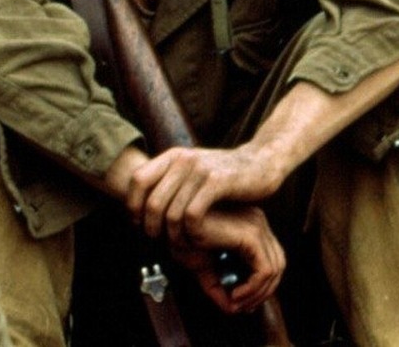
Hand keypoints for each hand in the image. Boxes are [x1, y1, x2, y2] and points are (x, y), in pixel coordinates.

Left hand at [127, 145, 284, 247]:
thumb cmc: (228, 175)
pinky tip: (197, 237)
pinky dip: (190, 231)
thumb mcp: (195, 171)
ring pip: (170, 211)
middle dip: (152, 228)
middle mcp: (184, 159)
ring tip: (179, 243)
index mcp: (174, 156)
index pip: (137, 181)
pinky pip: (191, 213)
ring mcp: (201, 169)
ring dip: (172, 235)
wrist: (264, 163)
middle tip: (159, 241)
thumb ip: (171, 182)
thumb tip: (140, 206)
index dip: (133, 206)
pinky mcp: (218, 181)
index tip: (140, 224)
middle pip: (152, 202)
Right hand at [170, 204, 284, 313]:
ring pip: (275, 269)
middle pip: (278, 263)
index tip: (245, 303)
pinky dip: (253, 288)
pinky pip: (265, 270)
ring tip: (235, 302)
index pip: (272, 258)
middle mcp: (258, 223)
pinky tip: (235, 295)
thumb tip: (232, 309)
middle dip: (263, 292)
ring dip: (257, 294)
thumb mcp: (203, 267)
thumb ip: (219, 286)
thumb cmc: (182, 236)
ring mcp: (257, 226)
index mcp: (250, 225)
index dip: (263, 286)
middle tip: (242, 307)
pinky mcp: (251, 234)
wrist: (170, 222)